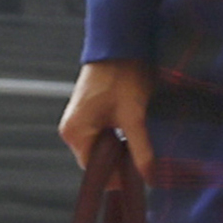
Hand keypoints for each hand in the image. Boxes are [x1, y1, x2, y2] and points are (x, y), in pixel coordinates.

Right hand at [57, 58, 155, 178]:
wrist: (119, 43)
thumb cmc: (123, 76)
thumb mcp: (135, 116)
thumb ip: (141, 150)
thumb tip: (150, 178)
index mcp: (76, 133)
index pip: (96, 171)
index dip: (119, 175)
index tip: (142, 174)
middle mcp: (72, 129)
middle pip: (99, 160)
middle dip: (121, 160)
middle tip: (146, 154)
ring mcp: (79, 120)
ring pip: (103, 148)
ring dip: (122, 147)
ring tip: (141, 138)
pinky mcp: (89, 112)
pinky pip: (103, 135)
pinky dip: (119, 136)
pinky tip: (134, 128)